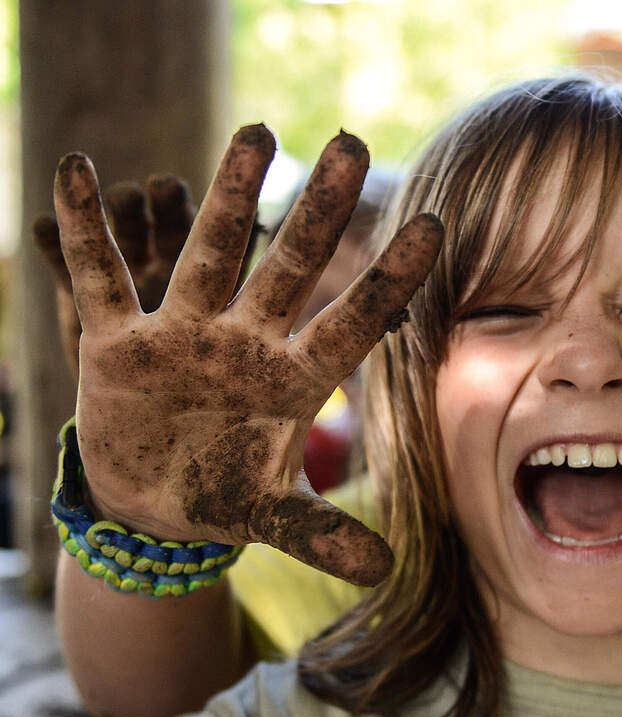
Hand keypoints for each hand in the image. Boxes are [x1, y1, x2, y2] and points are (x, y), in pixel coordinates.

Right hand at [53, 125, 441, 585]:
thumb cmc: (223, 498)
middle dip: (316, 211)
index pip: (353, 321)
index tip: (434, 225)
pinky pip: (102, 281)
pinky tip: (78, 170)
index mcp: (292, 381)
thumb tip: (383, 570)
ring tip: (259, 133)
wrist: (152, 504)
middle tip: (352, 141)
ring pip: (210, 255)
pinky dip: (87, 234)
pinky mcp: (121, 343)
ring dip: (228, 196)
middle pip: (288, 267)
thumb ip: (318, 533)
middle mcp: (246, 344)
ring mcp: (185, 336)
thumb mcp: (267, 515)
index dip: (389, 279)